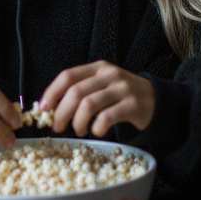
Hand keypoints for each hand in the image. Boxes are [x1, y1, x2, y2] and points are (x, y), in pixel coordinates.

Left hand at [40, 61, 154, 137]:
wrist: (158, 102)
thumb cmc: (122, 97)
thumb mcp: (103, 86)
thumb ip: (82, 92)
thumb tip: (50, 109)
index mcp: (98, 68)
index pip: (68, 76)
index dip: (51, 93)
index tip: (42, 109)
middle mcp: (109, 74)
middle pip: (75, 92)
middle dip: (61, 112)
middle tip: (57, 127)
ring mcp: (122, 88)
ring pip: (88, 104)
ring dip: (78, 122)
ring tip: (79, 131)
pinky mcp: (133, 105)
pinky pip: (106, 117)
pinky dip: (96, 127)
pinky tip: (97, 131)